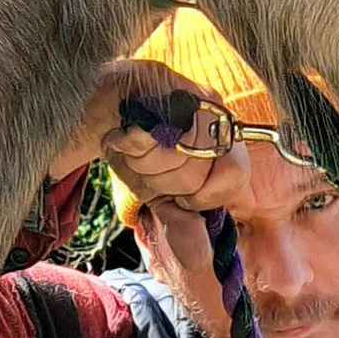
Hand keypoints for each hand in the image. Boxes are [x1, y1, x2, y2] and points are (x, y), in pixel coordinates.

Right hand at [63, 64, 327, 224]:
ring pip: (171, 154)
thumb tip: (198, 257)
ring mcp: (192, 96)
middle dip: (161, 181)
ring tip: (135, 147)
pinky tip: (124, 135)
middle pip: (194, 174)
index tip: (177, 193)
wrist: (105, 107)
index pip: (233, 176)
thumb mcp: (161, 194)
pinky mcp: (163, 80)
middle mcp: (215, 117)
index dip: (201, 193)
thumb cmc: (141, 152)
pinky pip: (147, 130)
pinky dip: (128, 143)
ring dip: (141, 162)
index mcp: (223, 147)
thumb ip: (180, 222)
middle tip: (147, 166)